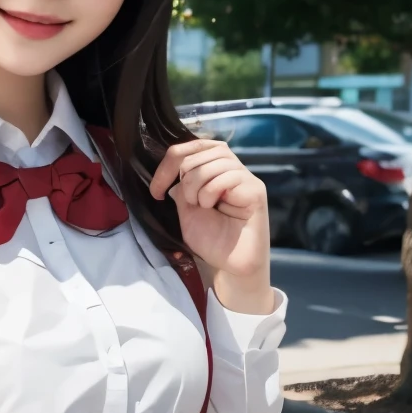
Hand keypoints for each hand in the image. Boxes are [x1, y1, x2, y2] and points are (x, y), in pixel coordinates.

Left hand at [149, 137, 274, 313]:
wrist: (230, 265)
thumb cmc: (211, 240)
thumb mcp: (186, 210)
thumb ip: (181, 187)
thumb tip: (176, 169)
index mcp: (212, 170)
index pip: (189, 147)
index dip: (168, 163)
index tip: (156, 191)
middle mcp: (230, 168)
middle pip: (198, 151)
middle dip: (183, 177)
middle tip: (188, 202)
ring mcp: (244, 177)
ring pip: (212, 161)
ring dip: (197, 186)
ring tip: (203, 206)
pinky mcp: (255, 189)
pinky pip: (228, 176)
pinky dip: (212, 191)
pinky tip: (214, 207)